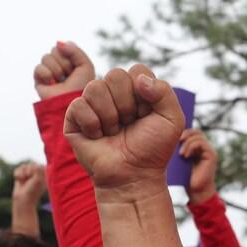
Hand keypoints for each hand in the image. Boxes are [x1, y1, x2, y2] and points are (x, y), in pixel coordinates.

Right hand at [12, 162, 46, 205]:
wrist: (23, 199)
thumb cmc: (32, 191)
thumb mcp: (38, 179)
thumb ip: (38, 169)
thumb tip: (34, 164)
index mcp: (44, 174)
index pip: (39, 165)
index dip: (35, 171)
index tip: (35, 179)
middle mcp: (37, 173)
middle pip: (31, 164)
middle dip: (28, 171)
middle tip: (29, 180)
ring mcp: (29, 174)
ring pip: (24, 166)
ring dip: (22, 173)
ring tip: (23, 180)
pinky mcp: (22, 175)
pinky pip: (18, 169)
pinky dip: (17, 174)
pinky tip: (19, 180)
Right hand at [34, 41, 95, 100]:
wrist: (72, 103)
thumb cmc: (81, 86)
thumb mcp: (85, 65)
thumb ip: (74, 50)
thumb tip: (57, 42)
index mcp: (70, 60)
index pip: (64, 46)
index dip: (71, 55)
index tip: (76, 68)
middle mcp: (58, 64)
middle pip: (55, 49)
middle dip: (64, 63)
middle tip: (68, 75)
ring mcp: (48, 71)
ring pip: (46, 57)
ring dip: (57, 70)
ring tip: (60, 81)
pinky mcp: (38, 79)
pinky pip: (38, 67)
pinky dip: (47, 75)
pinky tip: (52, 83)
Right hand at [65, 66, 187, 200]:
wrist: (133, 176)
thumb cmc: (152, 149)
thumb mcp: (172, 120)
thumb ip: (164, 92)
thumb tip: (139, 79)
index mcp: (136, 89)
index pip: (137, 70)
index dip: (144, 94)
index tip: (146, 115)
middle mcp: (113, 93)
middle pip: (115, 75)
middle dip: (127, 105)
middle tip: (129, 124)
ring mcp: (92, 103)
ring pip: (95, 87)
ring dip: (110, 116)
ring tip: (114, 132)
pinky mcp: (74, 117)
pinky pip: (78, 105)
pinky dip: (92, 124)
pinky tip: (98, 136)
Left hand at [178, 128, 217, 204]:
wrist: (197, 193)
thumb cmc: (185, 179)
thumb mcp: (179, 161)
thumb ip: (178, 150)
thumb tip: (166, 139)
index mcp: (197, 148)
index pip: (192, 132)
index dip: (183, 132)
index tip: (171, 136)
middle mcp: (205, 148)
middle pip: (196, 132)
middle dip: (185, 134)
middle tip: (176, 141)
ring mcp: (209, 151)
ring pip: (198, 136)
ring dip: (187, 142)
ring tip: (180, 153)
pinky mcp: (211, 155)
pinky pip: (201, 143)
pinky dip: (191, 146)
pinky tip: (185, 155)